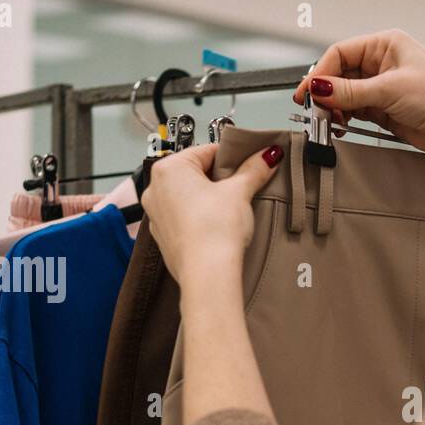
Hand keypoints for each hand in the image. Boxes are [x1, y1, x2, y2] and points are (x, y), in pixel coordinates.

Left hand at [141, 142, 283, 285]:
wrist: (207, 274)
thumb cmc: (214, 230)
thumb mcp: (240, 192)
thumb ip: (254, 169)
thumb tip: (267, 155)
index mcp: (169, 169)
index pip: (206, 151)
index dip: (232, 158)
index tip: (248, 164)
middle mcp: (156, 189)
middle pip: (196, 174)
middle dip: (220, 180)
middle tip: (242, 189)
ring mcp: (157, 215)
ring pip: (189, 197)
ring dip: (210, 200)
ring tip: (231, 211)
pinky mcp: (164, 237)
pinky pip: (184, 219)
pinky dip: (200, 219)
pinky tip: (218, 228)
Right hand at [292, 29, 424, 158]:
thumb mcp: (390, 90)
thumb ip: (351, 92)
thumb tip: (318, 88)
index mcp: (385, 45)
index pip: (340, 53)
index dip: (321, 73)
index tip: (308, 93)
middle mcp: (382, 64)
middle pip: (340, 75)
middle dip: (326, 93)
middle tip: (315, 111)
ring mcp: (383, 89)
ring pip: (346, 96)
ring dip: (334, 108)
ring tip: (329, 121)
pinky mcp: (385, 111)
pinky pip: (356, 112)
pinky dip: (345, 119)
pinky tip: (341, 125)